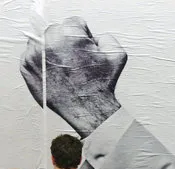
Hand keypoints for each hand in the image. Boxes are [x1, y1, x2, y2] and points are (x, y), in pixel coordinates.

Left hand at [20, 17, 126, 137]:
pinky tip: (56, 72)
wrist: (88, 108)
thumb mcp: (117, 55)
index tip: (86, 50)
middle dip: (67, 42)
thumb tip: (93, 38)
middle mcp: (49, 42)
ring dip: (53, 50)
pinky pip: (33, 55)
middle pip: (57, 30)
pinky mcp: (27, 67)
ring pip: (43, 42)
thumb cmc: (101, 85)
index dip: (84, 37)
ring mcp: (35, 54)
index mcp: (70, 35)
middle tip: (77, 60)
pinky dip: (43, 62)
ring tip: (66, 67)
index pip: (75, 23)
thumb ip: (106, 37)